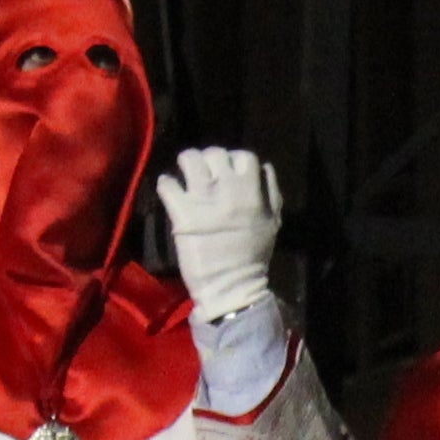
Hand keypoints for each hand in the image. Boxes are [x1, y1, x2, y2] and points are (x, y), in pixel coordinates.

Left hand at [158, 147, 284, 320]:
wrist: (231, 287)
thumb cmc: (253, 255)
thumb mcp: (273, 221)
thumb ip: (270, 191)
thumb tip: (262, 166)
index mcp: (253, 191)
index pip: (244, 156)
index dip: (234, 160)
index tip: (227, 171)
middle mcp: (228, 189)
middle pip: (214, 153)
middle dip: (208, 160)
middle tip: (203, 173)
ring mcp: (203, 199)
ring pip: (189, 159)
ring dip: (185, 163)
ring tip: (184, 175)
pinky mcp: (182, 213)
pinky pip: (167, 184)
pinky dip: (166, 185)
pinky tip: (170, 192)